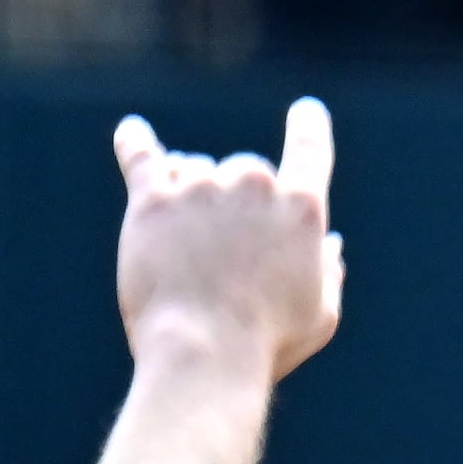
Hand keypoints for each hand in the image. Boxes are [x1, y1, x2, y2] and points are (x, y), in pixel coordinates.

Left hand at [111, 101, 342, 378]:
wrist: (203, 352)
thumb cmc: (268, 342)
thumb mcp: (320, 314)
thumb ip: (329, 273)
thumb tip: (331, 246)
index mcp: (302, 208)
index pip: (311, 147)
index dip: (309, 126)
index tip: (306, 111)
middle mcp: (254, 186)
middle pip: (245, 170)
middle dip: (236, 201)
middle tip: (224, 251)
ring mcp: (201, 189)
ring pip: (194, 169)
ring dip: (191, 193)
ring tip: (183, 243)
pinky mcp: (154, 202)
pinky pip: (142, 157)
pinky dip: (135, 143)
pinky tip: (131, 132)